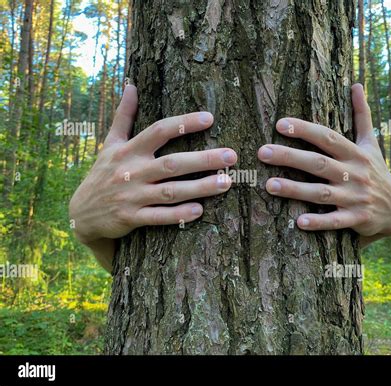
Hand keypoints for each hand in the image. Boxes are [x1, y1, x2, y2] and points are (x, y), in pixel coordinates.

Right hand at [69, 85, 236, 270]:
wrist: (81, 213)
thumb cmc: (103, 173)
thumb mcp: (109, 144)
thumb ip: (123, 116)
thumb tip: (131, 85)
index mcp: (128, 150)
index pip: (159, 131)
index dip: (183, 123)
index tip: (210, 118)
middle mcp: (131, 171)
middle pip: (171, 163)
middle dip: (202, 159)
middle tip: (231, 155)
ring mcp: (132, 196)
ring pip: (170, 191)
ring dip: (199, 188)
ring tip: (227, 182)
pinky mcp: (131, 218)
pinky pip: (158, 217)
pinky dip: (178, 215)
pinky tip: (200, 210)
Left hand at [257, 84, 390, 246]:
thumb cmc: (376, 171)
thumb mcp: (371, 143)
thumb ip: (362, 115)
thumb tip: (357, 84)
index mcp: (355, 154)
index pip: (327, 137)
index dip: (305, 129)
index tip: (280, 123)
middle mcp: (354, 174)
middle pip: (318, 163)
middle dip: (290, 157)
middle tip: (262, 152)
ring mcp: (355, 197)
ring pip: (321, 192)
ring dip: (295, 190)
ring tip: (269, 185)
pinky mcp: (356, 219)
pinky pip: (335, 221)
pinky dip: (319, 222)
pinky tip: (299, 222)